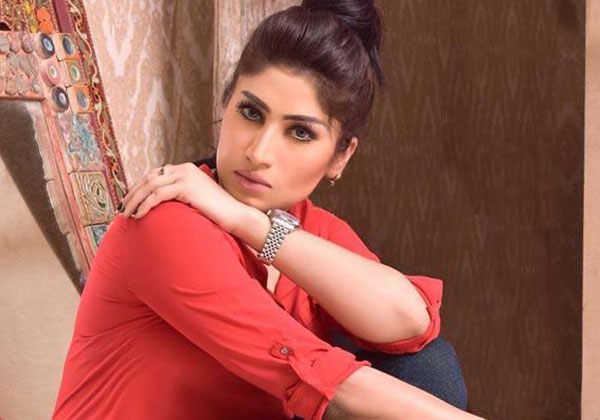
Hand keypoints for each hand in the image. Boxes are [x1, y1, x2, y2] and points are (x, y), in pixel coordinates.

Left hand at [119, 162, 249, 233]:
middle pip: (149, 178)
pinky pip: (158, 195)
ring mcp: (185, 176)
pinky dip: (145, 205)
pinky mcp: (186, 187)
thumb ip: (179, 196)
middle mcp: (184, 169)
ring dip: (135, 200)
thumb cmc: (217, 212)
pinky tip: (140, 215)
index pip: (155, 174)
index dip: (138, 188)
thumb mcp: (195, 199)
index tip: (128, 202)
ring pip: (150, 185)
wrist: (235, 215)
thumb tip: (159, 205)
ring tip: (126, 215)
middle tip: (121, 209)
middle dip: (132, 194)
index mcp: (186, 169)